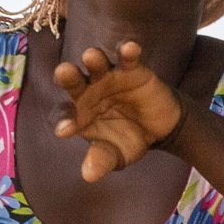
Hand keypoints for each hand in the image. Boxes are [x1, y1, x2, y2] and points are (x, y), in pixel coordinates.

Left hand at [51, 41, 184, 182]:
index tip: (67, 131)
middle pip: (73, 82)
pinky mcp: (132, 70)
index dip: (63, 120)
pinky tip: (131, 47)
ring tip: (91, 56)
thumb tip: (89, 175)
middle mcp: (89, 92)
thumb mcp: (116, 155)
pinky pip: (127, 58)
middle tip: (64, 72)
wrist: (160, 129)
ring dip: (94, 59)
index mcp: (78, 114)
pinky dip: (128, 52)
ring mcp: (109, 78)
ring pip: (97, 65)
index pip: (64, 115)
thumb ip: (102, 160)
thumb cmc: (129, 140)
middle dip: (68, 76)